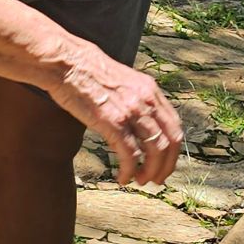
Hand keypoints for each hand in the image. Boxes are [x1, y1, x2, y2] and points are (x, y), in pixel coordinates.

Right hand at [52, 44, 183, 185]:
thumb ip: (136, 100)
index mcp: (151, 90)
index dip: (172, 151)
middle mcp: (147, 100)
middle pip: (170, 141)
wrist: (69, 63)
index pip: (174, 126)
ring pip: (154, 150)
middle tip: (156, 180)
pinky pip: (130, 154)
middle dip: (166, 166)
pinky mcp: (113, 122)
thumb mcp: (124, 82)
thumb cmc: (90, 74)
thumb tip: (141, 123)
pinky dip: (129, 170)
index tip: (165, 164)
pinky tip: (122, 178)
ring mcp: (131, 111)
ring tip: (140, 181)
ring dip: (150, 171)